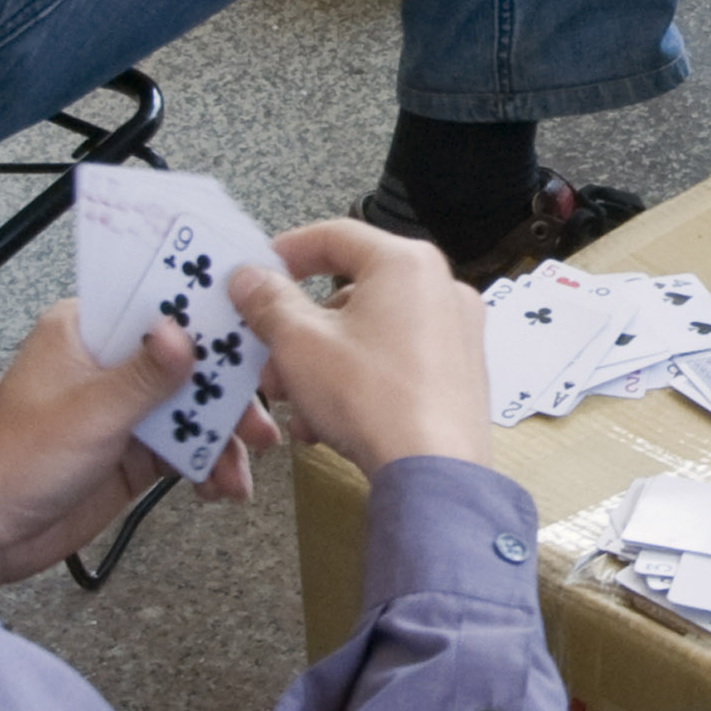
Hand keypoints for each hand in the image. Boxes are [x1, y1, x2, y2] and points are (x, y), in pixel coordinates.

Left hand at [0, 305, 247, 585]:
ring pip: (190, 409)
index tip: (250, 327)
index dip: (204, 315)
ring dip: (220, 439)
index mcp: (84, 331)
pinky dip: (205, 465)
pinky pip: (183, 448)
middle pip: (185, 361)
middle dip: (225, 394)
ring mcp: (121, 408)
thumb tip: (183, 332)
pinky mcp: (131, 451)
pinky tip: (220, 489)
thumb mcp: (90, 413)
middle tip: (259, 421)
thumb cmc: (17, 462)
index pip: (155, 304)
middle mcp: (106, 363)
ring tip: (241, 474)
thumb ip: (145, 375)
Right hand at [230, 218, 491, 474]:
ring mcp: (458, 333)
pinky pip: (396, 363)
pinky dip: (358, 383)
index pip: (335, 235)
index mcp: (407, 263)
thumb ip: (268, 301)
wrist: (434, 475)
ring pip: (371, 334)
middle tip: (268, 359)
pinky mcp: (461, 376)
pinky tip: (327, 425)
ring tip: (295, 405)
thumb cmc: (370, 398)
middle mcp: (442, 288)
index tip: (256, 276)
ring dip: (322, 363)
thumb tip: (249, 277)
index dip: (286, 252)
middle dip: (300, 329)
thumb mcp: (299, 343)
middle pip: (352, 292)